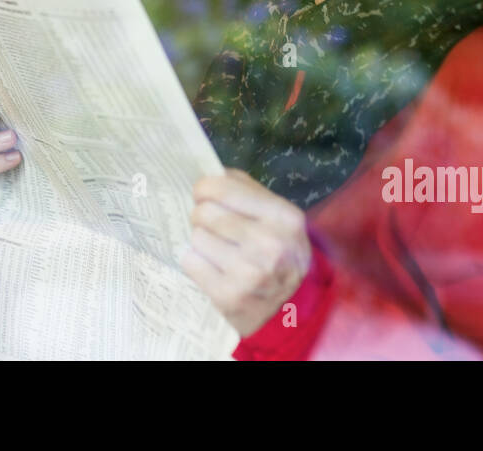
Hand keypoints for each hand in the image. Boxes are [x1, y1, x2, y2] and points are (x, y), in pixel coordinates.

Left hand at [179, 168, 311, 337]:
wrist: (292, 308)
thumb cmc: (279, 252)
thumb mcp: (278, 217)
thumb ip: (246, 189)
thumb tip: (210, 174)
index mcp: (283, 217)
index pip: (223, 188)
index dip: (204, 188)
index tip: (202, 194)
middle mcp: (270, 244)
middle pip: (205, 213)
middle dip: (202, 216)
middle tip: (211, 226)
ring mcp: (250, 273)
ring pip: (196, 237)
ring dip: (201, 241)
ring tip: (217, 249)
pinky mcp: (229, 296)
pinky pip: (190, 262)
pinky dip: (196, 262)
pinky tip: (213, 267)